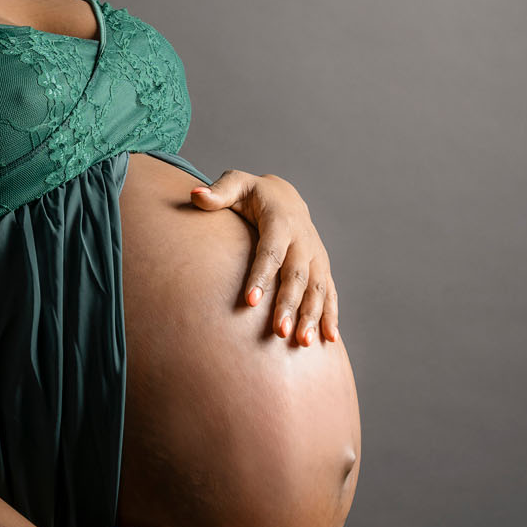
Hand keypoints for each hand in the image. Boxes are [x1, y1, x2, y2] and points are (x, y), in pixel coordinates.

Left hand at [189, 170, 338, 345]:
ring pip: (317, 288)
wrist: (286, 195)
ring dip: (312, 315)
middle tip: (279, 332)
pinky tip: (329, 339)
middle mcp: (303, 239)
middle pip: (297, 275)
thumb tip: (195, 195)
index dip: (261, 276)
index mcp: (281, 221)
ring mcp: (316, 255)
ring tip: (302, 342)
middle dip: (289, 304)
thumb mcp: (237, 184)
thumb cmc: (253, 193)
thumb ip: (219, 192)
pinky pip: (330, 292)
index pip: (271, 251)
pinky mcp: (322, 267)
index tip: (250, 301)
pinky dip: (331, 315)